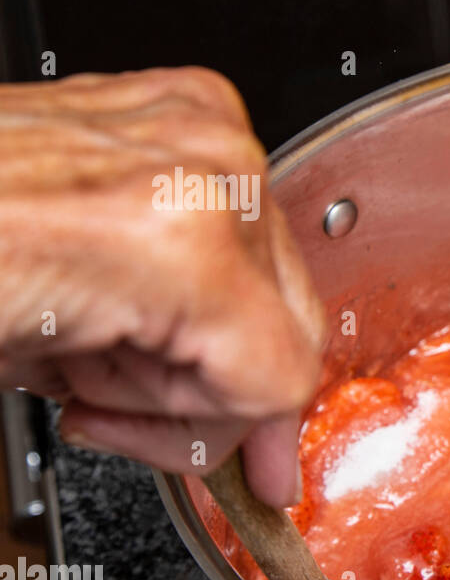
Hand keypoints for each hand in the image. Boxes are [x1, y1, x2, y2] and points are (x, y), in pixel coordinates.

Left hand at [0, 67, 325, 507]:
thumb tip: (244, 453)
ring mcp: (199, 128)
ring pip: (265, 281)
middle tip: (106, 389)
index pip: (281, 373)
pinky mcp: (183, 109)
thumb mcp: (35, 378)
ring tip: (84, 327)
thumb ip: (174, 428)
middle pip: (284, 325)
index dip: (229, 437)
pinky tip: (105, 284)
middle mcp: (209, 170)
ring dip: (178, 333)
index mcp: (182, 243)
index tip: (230, 471)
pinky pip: (237, 224)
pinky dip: (177, 273)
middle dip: (198, 385)